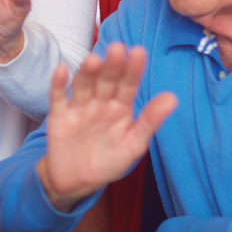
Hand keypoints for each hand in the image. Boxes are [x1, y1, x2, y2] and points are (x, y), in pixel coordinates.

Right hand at [38, 43, 177, 211]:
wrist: (77, 182)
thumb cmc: (108, 162)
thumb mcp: (133, 144)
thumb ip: (150, 121)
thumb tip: (172, 98)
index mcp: (120, 107)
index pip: (128, 84)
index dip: (133, 70)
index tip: (139, 52)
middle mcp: (100, 102)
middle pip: (106, 80)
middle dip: (112, 65)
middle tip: (117, 48)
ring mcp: (79, 108)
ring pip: (83, 85)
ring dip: (87, 72)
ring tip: (94, 59)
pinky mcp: (59, 117)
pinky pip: (58, 98)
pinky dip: (58, 84)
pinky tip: (61, 69)